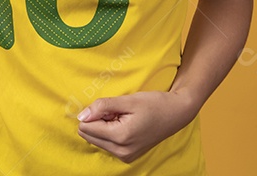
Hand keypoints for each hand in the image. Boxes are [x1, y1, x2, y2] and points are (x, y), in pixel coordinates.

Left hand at [76, 90, 198, 163]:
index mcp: (120, 137)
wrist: (175, 114)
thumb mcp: (127, 100)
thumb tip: (81, 115)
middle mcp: (121, 151)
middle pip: (89, 136)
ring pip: (96, 140)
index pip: (86, 128)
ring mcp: (125, 156)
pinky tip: (126, 124)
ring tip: (124, 118)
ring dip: (105, 126)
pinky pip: (107, 144)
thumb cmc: (154, 104)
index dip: (94, 113)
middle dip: (98, 121)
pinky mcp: (127, 156)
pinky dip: (111, 133)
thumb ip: (102, 106)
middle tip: (117, 112)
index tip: (111, 107)